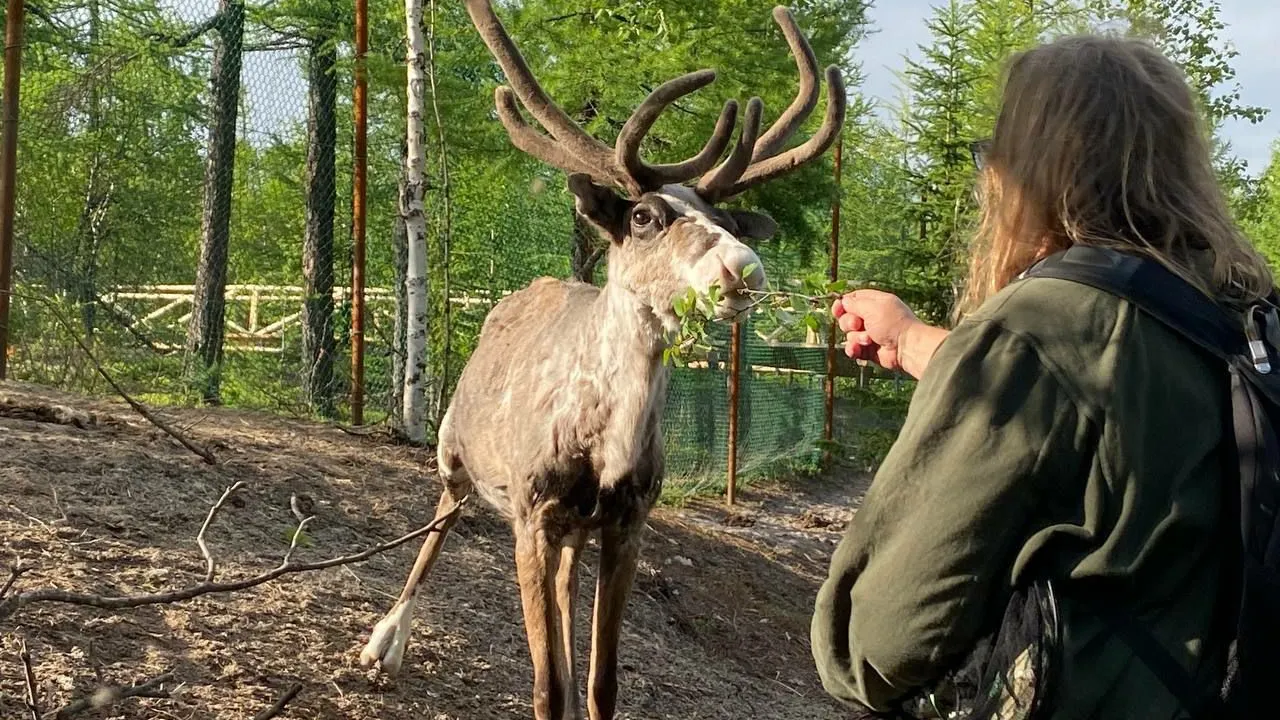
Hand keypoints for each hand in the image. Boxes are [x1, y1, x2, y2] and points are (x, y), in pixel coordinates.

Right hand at [832, 290, 947, 378]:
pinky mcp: (869, 350)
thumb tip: (842, 301)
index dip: (843, 304)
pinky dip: (854, 349)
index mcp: (875, 302)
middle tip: (858, 324)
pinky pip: (853, 348)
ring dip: (856, 337)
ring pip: (849, 335)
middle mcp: (872, 317)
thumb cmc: (893, 323)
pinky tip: (857, 350)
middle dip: (849, 322)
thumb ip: (854, 303)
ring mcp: (870, 334)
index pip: (853, 299)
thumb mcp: (872, 307)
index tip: (837, 309)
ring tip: (868, 340)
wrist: (906, 347)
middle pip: (847, 317)